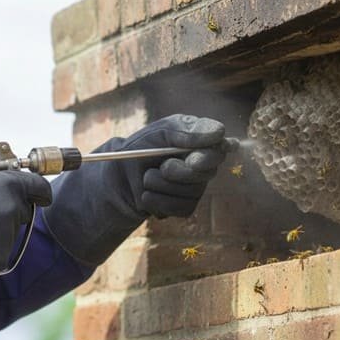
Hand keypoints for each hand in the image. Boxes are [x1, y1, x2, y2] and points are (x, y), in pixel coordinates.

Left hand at [42, 114, 227, 265]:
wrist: (118, 177)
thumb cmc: (139, 149)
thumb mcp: (158, 133)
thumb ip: (184, 131)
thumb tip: (218, 133)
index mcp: (200, 140)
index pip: (220, 146)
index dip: (209, 154)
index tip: (193, 159)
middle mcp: (203, 163)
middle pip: (207, 171)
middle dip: (179, 170)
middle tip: (162, 167)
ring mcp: (196, 187)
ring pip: (191, 191)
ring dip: (161, 184)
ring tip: (147, 177)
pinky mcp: (186, 206)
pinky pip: (180, 208)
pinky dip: (157, 201)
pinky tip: (147, 194)